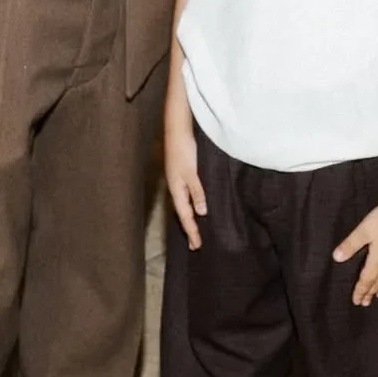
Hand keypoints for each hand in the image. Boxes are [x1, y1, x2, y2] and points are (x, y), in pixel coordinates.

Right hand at [164, 119, 206, 249]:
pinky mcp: (182, 174)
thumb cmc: (183, 151)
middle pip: (183, 213)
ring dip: (190, 219)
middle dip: (189, 229)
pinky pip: (186, 196)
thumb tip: (202, 213)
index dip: (191, 231)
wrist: (176, 130)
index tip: (197, 246)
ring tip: (195, 230)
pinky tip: (196, 206)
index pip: (185, 216)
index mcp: (176, 190)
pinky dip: (191, 206)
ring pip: (184, 205)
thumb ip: (197, 192)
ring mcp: (178, 181)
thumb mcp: (191, 172)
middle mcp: (176, 188)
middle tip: (195, 245)